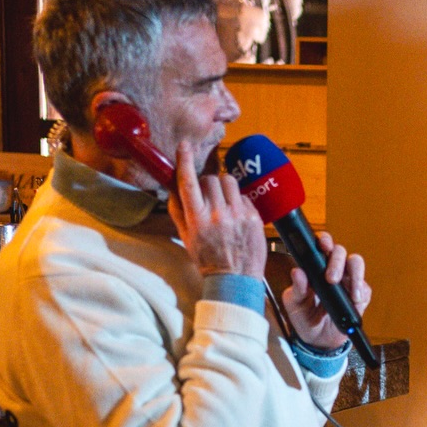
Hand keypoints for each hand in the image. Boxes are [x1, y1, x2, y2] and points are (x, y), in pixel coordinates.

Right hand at [166, 142, 267, 279]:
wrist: (235, 280)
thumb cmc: (208, 260)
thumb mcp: (186, 238)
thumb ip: (178, 211)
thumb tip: (173, 188)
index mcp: (197, 219)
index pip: (189, 182)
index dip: (185, 161)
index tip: (184, 146)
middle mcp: (217, 214)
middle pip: (210, 179)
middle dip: (207, 183)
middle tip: (209, 197)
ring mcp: (238, 215)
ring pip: (229, 181)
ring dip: (224, 187)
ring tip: (224, 201)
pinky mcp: (254, 217)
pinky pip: (244, 196)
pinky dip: (238, 201)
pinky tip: (236, 215)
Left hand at [279, 231, 371, 349]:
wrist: (319, 340)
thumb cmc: (305, 318)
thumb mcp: (295, 305)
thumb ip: (296, 289)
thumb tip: (297, 272)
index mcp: (315, 267)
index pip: (321, 246)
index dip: (324, 241)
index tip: (322, 246)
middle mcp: (333, 269)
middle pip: (340, 251)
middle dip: (336, 261)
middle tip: (331, 278)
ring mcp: (348, 281)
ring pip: (356, 263)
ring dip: (354, 273)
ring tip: (348, 290)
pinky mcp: (360, 295)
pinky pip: (365, 287)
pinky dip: (361, 292)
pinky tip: (355, 300)